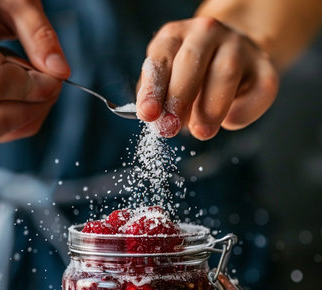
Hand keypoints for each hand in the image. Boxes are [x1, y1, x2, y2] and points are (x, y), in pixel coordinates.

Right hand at [0, 0, 69, 142]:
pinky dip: (21, 119)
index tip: (55, 76)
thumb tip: (61, 73)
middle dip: (34, 105)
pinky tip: (20, 92)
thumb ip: (40, 35)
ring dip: (29, 113)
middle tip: (47, 80)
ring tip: (27, 80)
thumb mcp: (18, 3)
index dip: (36, 87)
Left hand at [136, 16, 278, 138]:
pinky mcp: (265, 67)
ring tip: (201, 131)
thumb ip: (159, 99)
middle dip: (179, 98)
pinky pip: (259, 89)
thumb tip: (156, 120)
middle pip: (192, 61)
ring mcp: (238, 46)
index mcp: (175, 36)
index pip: (160, 59)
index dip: (153, 89)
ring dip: (211, 107)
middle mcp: (206, 33)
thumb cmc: (191, 78)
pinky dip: (244, 110)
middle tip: (171, 128)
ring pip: (226, 72)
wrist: (233, 58)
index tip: (148, 114)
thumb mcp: (167, 83)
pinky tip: (229, 122)